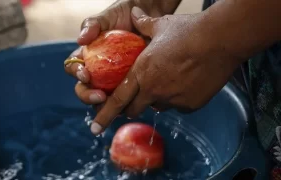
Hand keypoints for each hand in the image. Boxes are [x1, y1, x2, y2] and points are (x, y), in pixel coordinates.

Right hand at [64, 0, 181, 107]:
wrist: (150, 14)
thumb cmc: (125, 13)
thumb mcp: (108, 15)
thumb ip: (92, 24)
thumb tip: (80, 40)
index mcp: (87, 55)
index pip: (73, 68)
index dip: (76, 73)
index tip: (85, 74)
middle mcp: (97, 70)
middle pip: (84, 89)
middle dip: (88, 96)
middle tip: (100, 97)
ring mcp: (113, 79)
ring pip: (102, 99)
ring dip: (105, 106)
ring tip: (115, 107)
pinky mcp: (129, 83)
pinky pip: (126, 97)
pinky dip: (127, 102)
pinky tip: (134, 102)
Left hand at [89, 7, 243, 134]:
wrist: (220, 39)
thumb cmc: (188, 30)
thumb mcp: (161, 25)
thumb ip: (144, 24)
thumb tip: (135, 13)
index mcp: (142, 72)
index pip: (117, 100)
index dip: (104, 116)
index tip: (94, 128)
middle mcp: (154, 90)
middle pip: (134, 109)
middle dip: (130, 108)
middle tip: (132, 102)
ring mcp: (173, 99)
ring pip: (158, 106)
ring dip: (156, 99)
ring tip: (167, 81)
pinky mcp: (190, 105)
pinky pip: (178, 106)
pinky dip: (177, 98)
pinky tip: (186, 82)